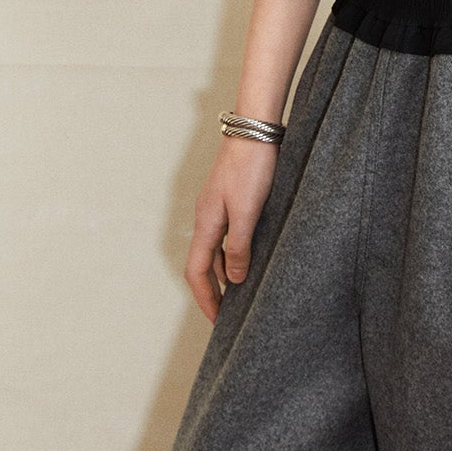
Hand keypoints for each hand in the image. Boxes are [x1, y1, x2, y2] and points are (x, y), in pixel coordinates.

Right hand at [184, 135, 279, 322]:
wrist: (255, 128)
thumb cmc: (252, 166)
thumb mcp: (248, 211)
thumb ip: (239, 246)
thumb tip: (233, 279)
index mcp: (206, 223)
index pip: (196, 271)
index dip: (205, 299)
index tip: (217, 322)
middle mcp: (206, 217)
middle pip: (203, 264)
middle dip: (212, 291)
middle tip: (227, 315)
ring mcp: (217, 207)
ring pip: (215, 249)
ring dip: (223, 272)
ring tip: (240, 292)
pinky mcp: (230, 198)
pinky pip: (226, 235)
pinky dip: (232, 252)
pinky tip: (248, 256)